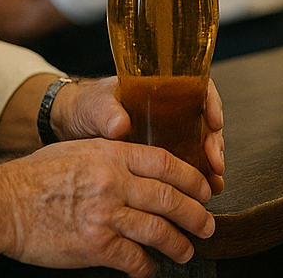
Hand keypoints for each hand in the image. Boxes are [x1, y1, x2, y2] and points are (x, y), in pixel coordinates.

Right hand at [0, 138, 216, 276]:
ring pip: (158, 230)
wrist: (3, 205)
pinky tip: (150, 269)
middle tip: (207, 224)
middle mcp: (115, 182)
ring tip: (186, 251)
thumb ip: (114, 156)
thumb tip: (144, 170)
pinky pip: (133, 258)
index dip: (192, 178)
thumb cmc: (37, 176)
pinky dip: (146, 267)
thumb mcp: (81, 149)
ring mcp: (106, 215)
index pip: (167, 163)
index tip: (205, 189)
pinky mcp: (95, 246)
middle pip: (170, 198)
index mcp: (113, 154)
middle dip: (196, 214)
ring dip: (178, 244)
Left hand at [52, 77, 226, 195]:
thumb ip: (108, 113)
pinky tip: (198, 195)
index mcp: (160, 89)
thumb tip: (121, 125)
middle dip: (213, 143)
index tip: (215, 122)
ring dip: (208, 164)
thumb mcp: (95, 105)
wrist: (68, 127)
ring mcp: (166, 134)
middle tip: (214, 163)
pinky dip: (191, 179)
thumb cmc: (85, 107)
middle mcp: (170, 111)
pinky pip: (180, 166)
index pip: (197, 88)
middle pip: (204, 121)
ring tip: (214, 184)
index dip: (212, 103)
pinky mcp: (156, 158)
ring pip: (198, 145)